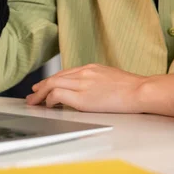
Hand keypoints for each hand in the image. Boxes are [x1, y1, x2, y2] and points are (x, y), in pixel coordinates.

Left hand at [26, 64, 145, 113]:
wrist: (140, 90)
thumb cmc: (131, 88)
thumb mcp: (111, 78)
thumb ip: (97, 81)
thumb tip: (91, 90)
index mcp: (92, 68)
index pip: (65, 73)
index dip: (52, 80)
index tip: (44, 85)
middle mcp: (85, 72)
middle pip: (56, 77)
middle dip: (41, 86)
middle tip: (32, 93)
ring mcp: (83, 83)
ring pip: (53, 84)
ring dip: (41, 93)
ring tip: (34, 101)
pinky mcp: (83, 97)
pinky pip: (58, 94)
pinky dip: (50, 99)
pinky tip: (48, 105)